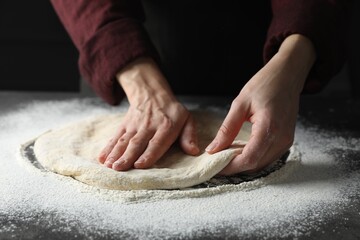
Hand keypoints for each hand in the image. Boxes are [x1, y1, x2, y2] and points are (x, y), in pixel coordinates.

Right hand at [98, 57, 198, 170]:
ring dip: (116, 154)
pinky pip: (115, 137)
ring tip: (109, 166)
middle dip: (127, 156)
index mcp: (166, 127)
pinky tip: (101, 159)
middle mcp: (148, 127)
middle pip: (137, 143)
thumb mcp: (187, 119)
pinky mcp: (124, 126)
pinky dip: (108, 148)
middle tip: (118, 169)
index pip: (157, 142)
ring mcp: (134, 126)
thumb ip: (189, 136)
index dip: (148, 154)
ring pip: (124, 141)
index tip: (139, 165)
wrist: (152, 94)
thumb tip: (194, 151)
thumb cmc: (172, 112)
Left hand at [206, 34, 315, 174]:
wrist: (287, 76)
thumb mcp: (240, 104)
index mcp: (269, 127)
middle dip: (234, 168)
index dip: (230, 167)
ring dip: (243, 164)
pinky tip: (240, 151)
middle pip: (255, 165)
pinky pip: (268, 157)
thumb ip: (227, 129)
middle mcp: (281, 138)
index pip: (249, 158)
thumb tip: (213, 149)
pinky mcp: (286, 140)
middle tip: (216, 163)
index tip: (215, 167)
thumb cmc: (265, 84)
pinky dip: (253, 158)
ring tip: (225, 157)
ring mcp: (286, 141)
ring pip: (262, 164)